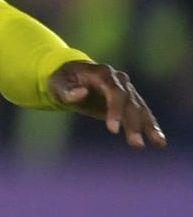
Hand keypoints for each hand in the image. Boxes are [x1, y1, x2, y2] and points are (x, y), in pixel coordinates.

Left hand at [47, 60, 166, 148]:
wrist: (72, 75)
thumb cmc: (62, 80)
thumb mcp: (57, 83)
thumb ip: (67, 90)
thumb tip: (81, 93)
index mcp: (102, 73)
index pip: (114, 91)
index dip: (116, 109)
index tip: (113, 130)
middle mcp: (119, 80)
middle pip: (130, 102)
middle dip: (133, 123)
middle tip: (135, 143)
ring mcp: (127, 89)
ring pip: (140, 108)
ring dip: (148, 126)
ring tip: (157, 143)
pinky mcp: (130, 101)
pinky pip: (143, 114)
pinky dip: (151, 126)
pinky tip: (159, 141)